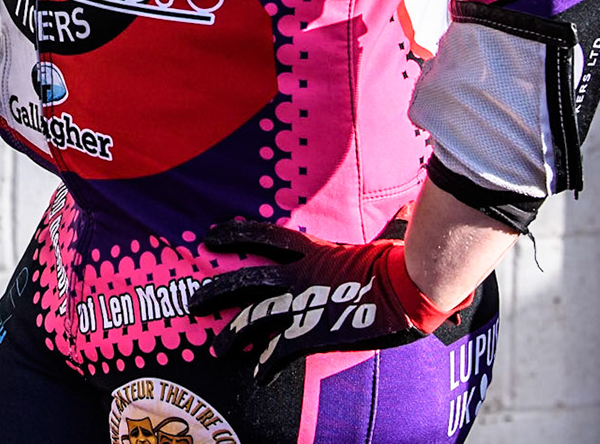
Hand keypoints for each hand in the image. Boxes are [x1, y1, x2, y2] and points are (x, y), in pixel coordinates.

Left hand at [188, 219, 472, 380]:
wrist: (409, 285)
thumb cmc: (400, 261)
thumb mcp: (371, 243)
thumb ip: (359, 243)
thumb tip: (384, 224)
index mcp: (313, 250)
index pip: (264, 236)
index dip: (236, 233)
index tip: (210, 233)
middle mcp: (300, 274)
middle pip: (245, 278)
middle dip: (215, 289)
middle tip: (191, 299)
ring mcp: (303, 303)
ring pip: (253, 316)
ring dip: (231, 334)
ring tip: (216, 349)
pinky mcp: (313, 331)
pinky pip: (280, 350)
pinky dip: (267, 365)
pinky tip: (259, 376)